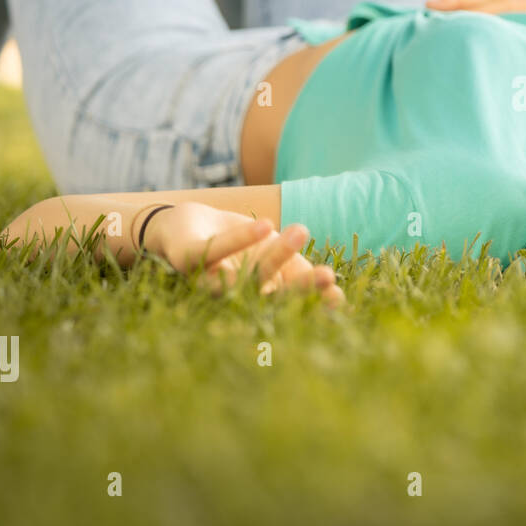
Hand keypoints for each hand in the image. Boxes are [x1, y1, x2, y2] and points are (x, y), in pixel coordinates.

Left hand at [141, 202, 343, 303]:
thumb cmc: (237, 244)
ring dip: (275, 256)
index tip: (340, 297)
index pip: (289, 300)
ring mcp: (208, 279)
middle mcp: (234, 293)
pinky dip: (239, 240)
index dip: (314, 300)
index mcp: (258, 294)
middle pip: (271, 292)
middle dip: (300, 286)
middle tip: (329, 275)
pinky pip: (213, 250)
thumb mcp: (273, 256)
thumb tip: (338, 298)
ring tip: (302, 231)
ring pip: (245, 273)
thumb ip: (300, 275)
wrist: (185, 224)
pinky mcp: (187, 258)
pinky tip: (265, 226)